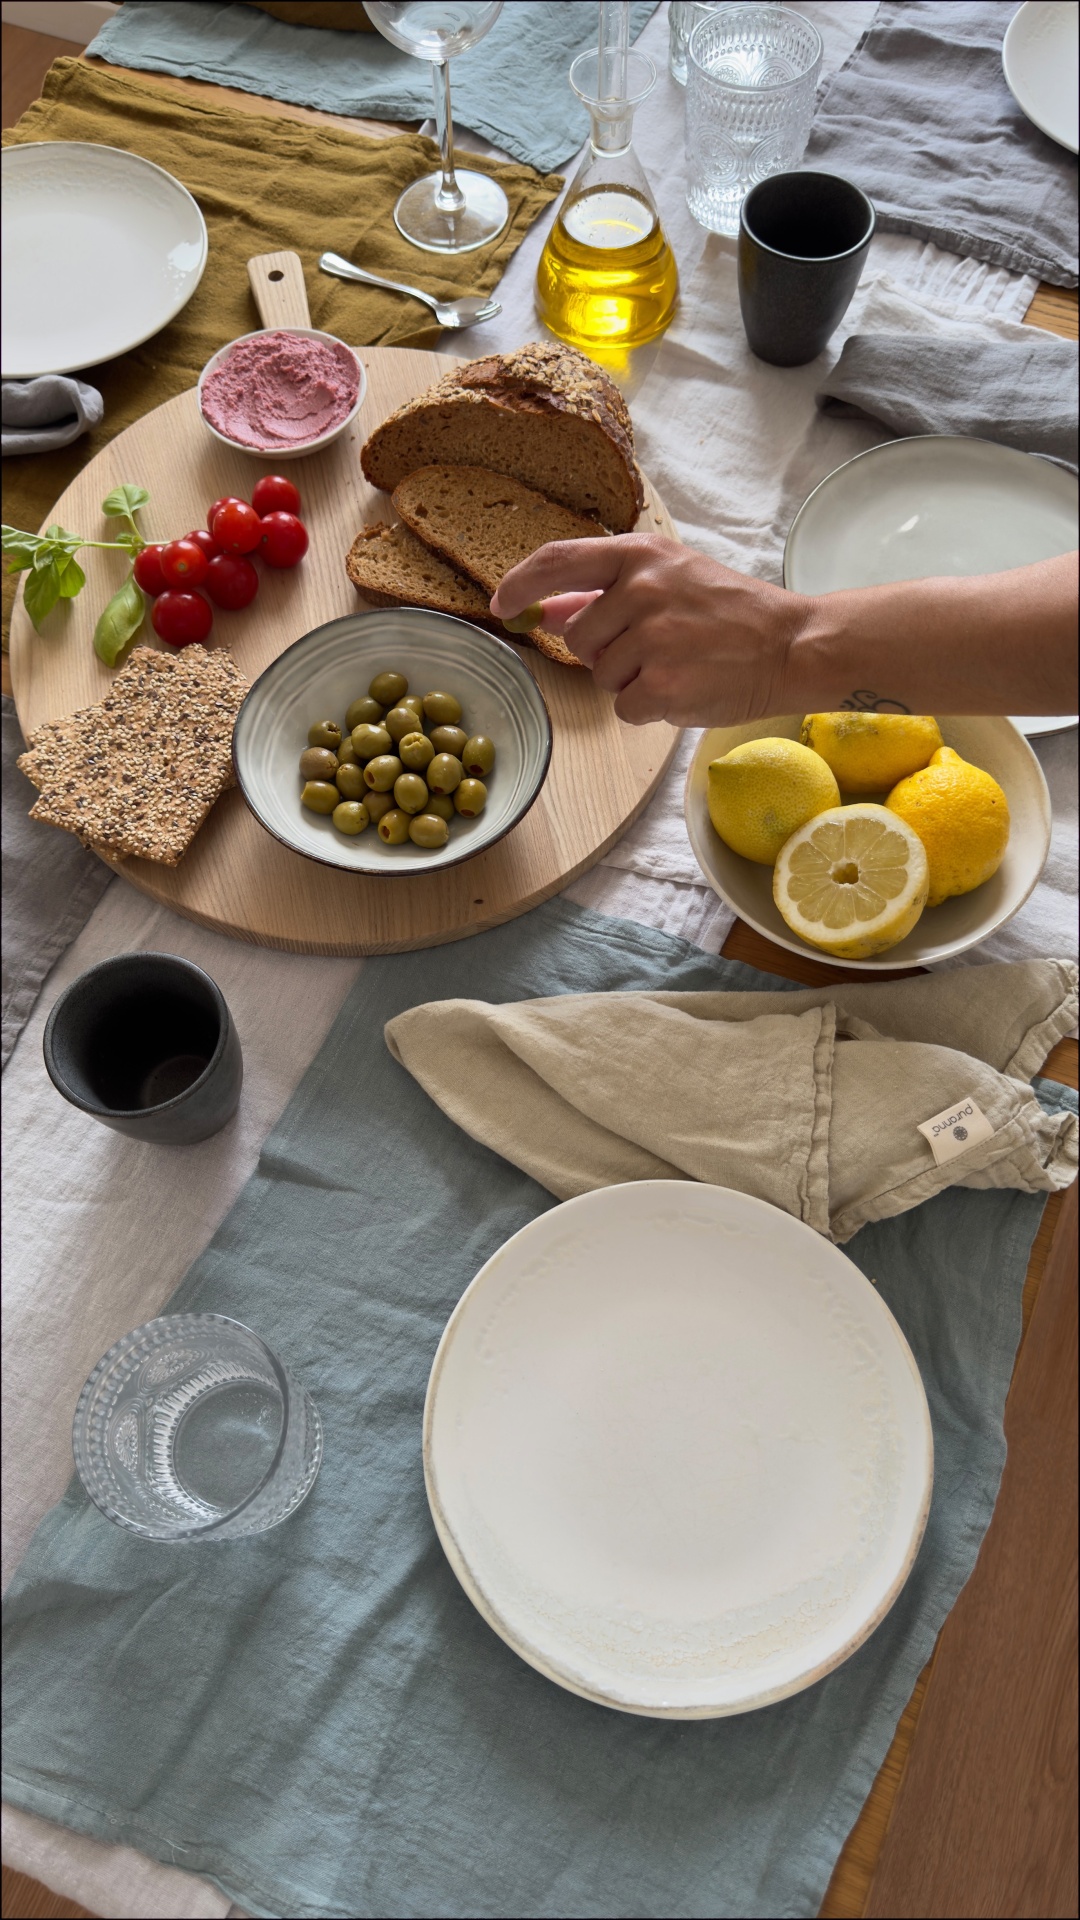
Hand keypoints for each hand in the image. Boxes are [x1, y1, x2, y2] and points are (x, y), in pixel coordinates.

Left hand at [491, 534, 804, 725]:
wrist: (791, 645)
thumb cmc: (729, 611)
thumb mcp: (669, 579)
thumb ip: (602, 591)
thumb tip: (541, 608)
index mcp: (640, 554)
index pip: (555, 561)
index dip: (519, 584)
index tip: (501, 604)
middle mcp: (642, 590)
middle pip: (578, 637)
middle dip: (604, 651)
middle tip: (655, 646)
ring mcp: (652, 638)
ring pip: (601, 676)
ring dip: (630, 680)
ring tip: (677, 663)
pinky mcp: (663, 684)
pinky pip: (624, 708)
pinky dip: (648, 708)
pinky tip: (684, 687)